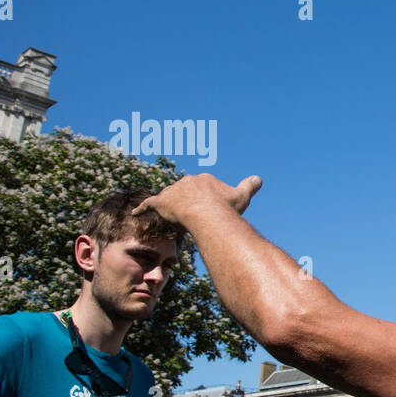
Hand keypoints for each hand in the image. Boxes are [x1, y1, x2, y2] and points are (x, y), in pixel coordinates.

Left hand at [134, 174, 262, 227]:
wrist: (208, 214)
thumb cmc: (225, 208)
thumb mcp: (242, 196)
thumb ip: (250, 186)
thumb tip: (259, 178)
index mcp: (204, 179)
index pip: (203, 187)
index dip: (207, 200)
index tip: (211, 209)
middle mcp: (187, 182)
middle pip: (186, 192)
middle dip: (189, 202)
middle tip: (195, 216)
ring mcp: (173, 191)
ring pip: (170, 198)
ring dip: (170, 206)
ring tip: (174, 218)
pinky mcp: (161, 202)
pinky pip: (149, 204)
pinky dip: (142, 208)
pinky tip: (136, 212)